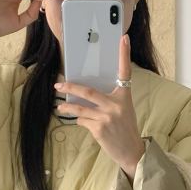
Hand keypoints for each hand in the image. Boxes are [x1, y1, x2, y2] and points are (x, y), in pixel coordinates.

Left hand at [54, 34, 145, 177]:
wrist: (131, 151)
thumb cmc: (125, 128)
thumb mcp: (123, 110)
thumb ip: (109, 100)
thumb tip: (85, 95)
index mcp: (124, 96)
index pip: (125, 71)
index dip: (124, 54)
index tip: (124, 38)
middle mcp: (116, 104)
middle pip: (88, 91)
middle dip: (70, 88)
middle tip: (58, 86)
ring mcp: (106, 117)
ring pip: (80, 109)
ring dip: (67, 108)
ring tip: (59, 108)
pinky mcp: (99, 129)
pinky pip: (83, 121)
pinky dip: (80, 121)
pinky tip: (82, 123)